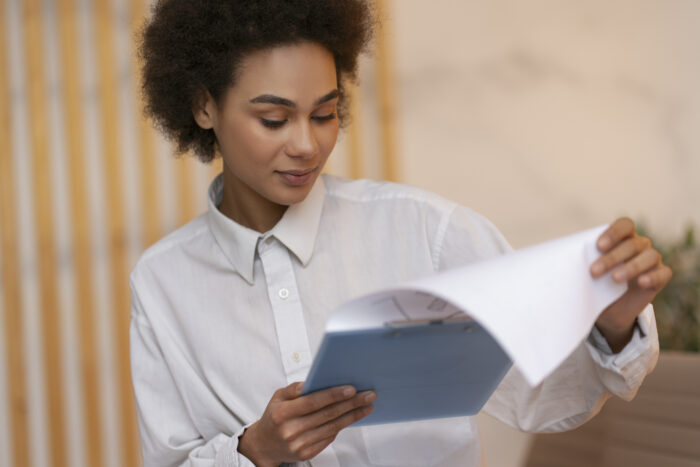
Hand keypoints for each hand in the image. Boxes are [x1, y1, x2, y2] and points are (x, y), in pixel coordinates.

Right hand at [238, 382, 375, 465]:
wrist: (264, 445)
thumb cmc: (274, 416)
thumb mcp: (278, 397)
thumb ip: (296, 388)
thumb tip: (316, 381)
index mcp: (282, 413)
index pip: (313, 402)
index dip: (333, 395)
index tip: (351, 388)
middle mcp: (290, 430)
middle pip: (327, 415)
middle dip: (351, 404)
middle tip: (368, 395)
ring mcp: (298, 444)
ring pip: (332, 428)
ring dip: (352, 416)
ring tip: (366, 406)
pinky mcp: (306, 454)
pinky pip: (329, 438)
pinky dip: (341, 427)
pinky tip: (352, 417)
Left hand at [590, 217, 671, 351]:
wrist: (608, 309)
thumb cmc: (595, 283)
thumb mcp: (585, 272)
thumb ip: (579, 261)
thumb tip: (557, 258)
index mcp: (623, 237)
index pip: (625, 225)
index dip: (613, 233)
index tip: (598, 246)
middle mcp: (640, 245)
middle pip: (632, 244)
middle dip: (612, 257)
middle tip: (594, 271)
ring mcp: (652, 259)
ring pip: (649, 256)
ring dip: (631, 267)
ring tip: (615, 279)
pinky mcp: (661, 276)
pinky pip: (663, 273)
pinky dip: (653, 276)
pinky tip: (641, 282)